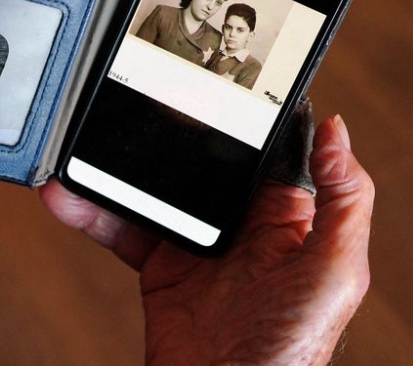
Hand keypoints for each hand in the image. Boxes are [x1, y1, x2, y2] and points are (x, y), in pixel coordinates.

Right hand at [41, 115, 373, 364]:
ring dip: (118, 166)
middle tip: (133, 99)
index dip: (243, 111)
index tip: (213, 75)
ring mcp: (199, 243)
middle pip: (201, 158)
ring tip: (84, 144)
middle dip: (165, 131)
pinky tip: (69, 196)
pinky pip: (122, 227)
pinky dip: (92, 211)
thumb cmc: (294, 351)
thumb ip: (343, 200)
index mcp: (288, 212)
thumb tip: (337, 130)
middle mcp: (243, 222)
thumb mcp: (335, 272)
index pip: (265, 145)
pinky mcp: (162, 267)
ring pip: (154, 188)